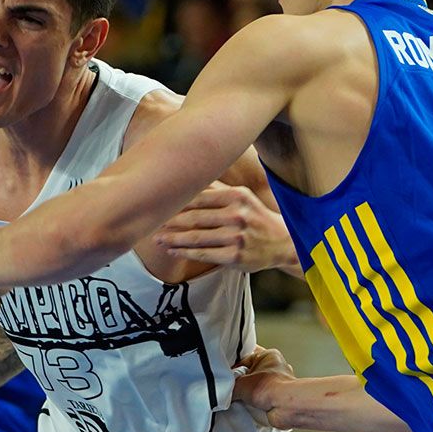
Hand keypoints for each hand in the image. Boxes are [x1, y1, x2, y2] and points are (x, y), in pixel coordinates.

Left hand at [156, 182, 296, 272]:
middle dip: (170, 221)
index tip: (158, 203)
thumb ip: (217, 189)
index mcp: (237, 196)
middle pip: (195, 218)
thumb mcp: (241, 198)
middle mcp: (238, 215)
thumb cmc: (255, 217)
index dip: (177, 202)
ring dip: (173, 239)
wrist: (281, 243)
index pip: (199, 197)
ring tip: (157, 238)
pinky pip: (203, 254)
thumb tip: (189, 174)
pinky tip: (172, 250)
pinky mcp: (235, 256)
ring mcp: (237, 237)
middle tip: (151, 223)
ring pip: (196, 238)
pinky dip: (184, 252)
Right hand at [232, 345, 295, 426]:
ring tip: (238, 398)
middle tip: (230, 387)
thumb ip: (230, 385)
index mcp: (268, 355)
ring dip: (247, 395)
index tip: (224, 373)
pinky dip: (253, 404)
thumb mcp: (240, 383)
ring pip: (255, 387)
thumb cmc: (270, 387)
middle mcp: (274, 368)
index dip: (233, 365)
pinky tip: (246, 407)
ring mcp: (277, 384)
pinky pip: (260, 400)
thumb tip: (225, 390)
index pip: (245, 357)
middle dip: (240, 381)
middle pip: (249, 373)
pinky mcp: (277, 398)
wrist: (285, 407)